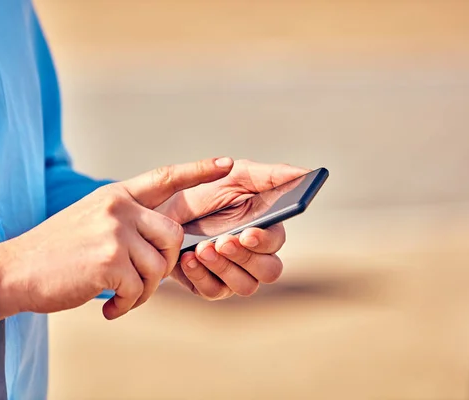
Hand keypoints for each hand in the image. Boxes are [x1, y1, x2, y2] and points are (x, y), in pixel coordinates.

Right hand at [0, 158, 232, 320]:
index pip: (165, 177)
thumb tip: (165, 241)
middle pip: (174, 234)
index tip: (228, 163)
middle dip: (167, 263)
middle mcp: (119, 207)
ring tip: (121, 297)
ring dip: (144, 291)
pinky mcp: (109, 260)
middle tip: (142, 281)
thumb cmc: (57, 252)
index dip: (198, 171)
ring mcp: (114, 231)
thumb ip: (127, 220)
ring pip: (158, 267)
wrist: (14, 270)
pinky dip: (129, 305)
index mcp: (117, 195)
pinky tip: (109, 308)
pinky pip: (140, 289)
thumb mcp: (93, 220)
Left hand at [157, 160, 308, 299]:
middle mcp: (254, 256)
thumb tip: (303, 172)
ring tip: (201, 248)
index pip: (277, 242)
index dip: (265, 241)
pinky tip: (187, 258)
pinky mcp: (210, 286)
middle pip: (268, 271)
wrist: (165, 210)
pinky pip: (213, 291)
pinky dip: (200, 275)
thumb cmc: (205, 191)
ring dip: (224, 267)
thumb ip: (270, 174)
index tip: (248, 233)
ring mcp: (234, 274)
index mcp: (265, 229)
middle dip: (245, 257)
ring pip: (245, 286)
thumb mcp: (235, 176)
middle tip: (222, 241)